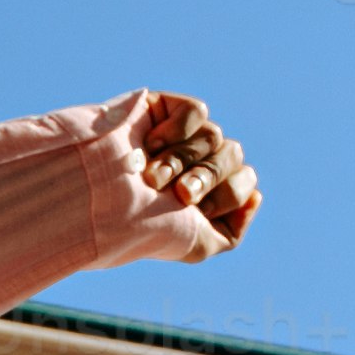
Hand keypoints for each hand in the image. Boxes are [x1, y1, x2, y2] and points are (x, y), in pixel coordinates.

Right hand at [123, 91, 262, 245]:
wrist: (99, 199)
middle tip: (177, 194)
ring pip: (216, 137)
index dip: (228, 194)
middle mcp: (189, 166)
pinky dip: (180, 131)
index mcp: (200, 197)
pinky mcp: (161, 109)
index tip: (192, 209)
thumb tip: (256, 195)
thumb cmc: (140, 227)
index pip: (244, 182)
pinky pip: (199, 113)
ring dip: (184, 161)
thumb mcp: (196, 245)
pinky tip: (150, 145)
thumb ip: (232, 230)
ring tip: (152, 176)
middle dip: (207, 178)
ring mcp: (176, 137)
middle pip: (233, 156)